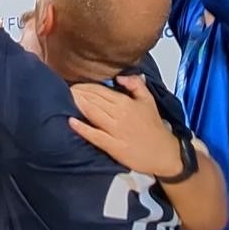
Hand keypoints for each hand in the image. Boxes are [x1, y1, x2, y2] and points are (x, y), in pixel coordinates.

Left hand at [67, 75, 183, 177]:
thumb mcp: (148, 100)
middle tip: (64, 88)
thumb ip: (135, 84)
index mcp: (126, 102)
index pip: (100, 90)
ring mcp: (116, 130)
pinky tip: (71, 122)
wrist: (164, 152)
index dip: (84, 86)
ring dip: (77, 104)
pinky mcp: (114, 146)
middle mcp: (119, 114)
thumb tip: (119, 77)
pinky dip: (82, 128)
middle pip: (93, 99)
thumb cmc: (154, 126)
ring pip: (92, 113)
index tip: (73, 84)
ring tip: (65, 98)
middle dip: (77, 93)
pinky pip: (95, 135)